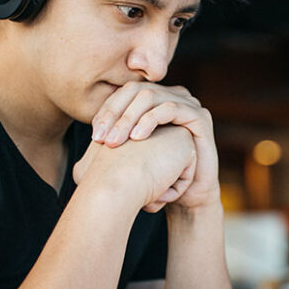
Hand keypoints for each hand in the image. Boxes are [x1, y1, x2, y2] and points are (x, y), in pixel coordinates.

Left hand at [90, 82, 219, 211]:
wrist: (187, 197)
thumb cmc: (157, 176)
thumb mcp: (131, 155)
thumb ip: (114, 139)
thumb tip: (88, 137)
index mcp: (155, 100)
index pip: (124, 93)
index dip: (107, 111)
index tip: (94, 136)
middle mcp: (172, 96)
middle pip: (136, 91)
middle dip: (115, 114)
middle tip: (101, 139)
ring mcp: (188, 104)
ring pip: (151, 97)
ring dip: (129, 118)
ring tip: (116, 141)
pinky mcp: (200, 116)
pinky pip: (171, 108)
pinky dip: (151, 120)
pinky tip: (138, 138)